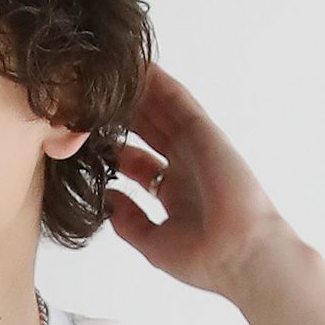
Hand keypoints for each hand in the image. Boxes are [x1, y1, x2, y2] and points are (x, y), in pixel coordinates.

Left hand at [104, 61, 297, 306]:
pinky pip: (178, 100)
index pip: (137, 161)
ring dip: (137, 90)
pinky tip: (138, 65)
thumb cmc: (205, 259)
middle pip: (146, 130)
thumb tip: (105, 199)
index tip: (85, 138)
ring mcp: (196, 147)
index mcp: (174, 192)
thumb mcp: (153, 243)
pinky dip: (159, 82)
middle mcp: (185, 166)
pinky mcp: (204, 133)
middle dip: (121, 113)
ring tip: (108, 69)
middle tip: (91, 95)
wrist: (239, 256)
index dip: (112, 147)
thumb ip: (128, 221)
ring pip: (161, 110)